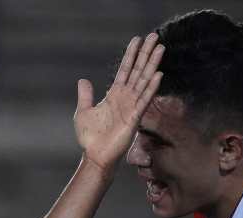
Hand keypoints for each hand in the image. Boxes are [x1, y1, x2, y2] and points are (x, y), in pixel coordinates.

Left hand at [74, 33, 163, 173]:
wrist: (95, 156)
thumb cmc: (90, 137)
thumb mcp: (83, 112)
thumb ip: (85, 96)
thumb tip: (83, 80)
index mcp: (114, 95)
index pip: (125, 70)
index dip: (131, 55)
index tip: (138, 40)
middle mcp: (125, 98)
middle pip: (138, 70)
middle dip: (146, 53)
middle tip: (154, 36)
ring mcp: (131, 106)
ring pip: (143, 81)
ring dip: (152, 65)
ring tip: (160, 48)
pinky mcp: (134, 117)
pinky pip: (144, 100)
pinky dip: (151, 87)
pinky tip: (157, 74)